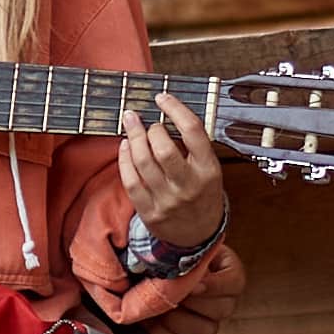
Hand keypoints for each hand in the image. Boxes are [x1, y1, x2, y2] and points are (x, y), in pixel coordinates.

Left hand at [115, 96, 227, 250]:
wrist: (200, 235)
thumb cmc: (202, 194)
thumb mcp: (209, 169)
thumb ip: (193, 145)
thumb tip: (165, 113)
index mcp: (208, 170)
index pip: (193, 131)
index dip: (174, 108)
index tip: (162, 97)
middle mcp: (189, 185)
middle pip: (163, 148)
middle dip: (150, 128)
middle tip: (145, 120)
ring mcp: (168, 201)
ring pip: (143, 162)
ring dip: (133, 137)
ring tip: (130, 125)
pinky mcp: (150, 212)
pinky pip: (131, 181)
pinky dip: (124, 159)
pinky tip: (125, 146)